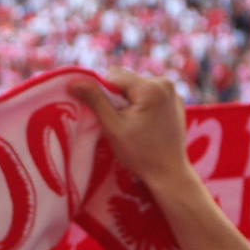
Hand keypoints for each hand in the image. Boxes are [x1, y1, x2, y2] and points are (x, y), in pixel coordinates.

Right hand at [68, 68, 192, 189]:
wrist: (169, 173)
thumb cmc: (140, 153)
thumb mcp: (113, 127)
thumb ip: (95, 100)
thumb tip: (73, 82)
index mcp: (150, 86)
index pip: (113, 75)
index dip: (103, 93)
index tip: (106, 114)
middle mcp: (165, 82)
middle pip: (126, 81)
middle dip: (118, 97)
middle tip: (120, 122)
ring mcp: (173, 92)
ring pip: (137, 87)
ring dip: (129, 101)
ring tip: (134, 125)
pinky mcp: (176, 101)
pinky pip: (150, 95)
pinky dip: (143, 105)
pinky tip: (146, 124)